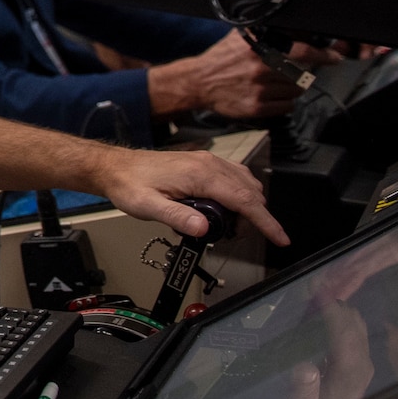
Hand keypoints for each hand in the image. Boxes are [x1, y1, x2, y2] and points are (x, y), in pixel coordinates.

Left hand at [92, 141, 288, 246]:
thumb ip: (176, 217)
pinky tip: (226, 208)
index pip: (244, 199)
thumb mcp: (148, 207)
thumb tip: (203, 227)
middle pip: (250, 192)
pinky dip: (240, 194)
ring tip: (228, 226)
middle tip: (234, 237)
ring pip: (246, 183)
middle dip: (254, 218)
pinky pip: (235, 177)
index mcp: (200, 174)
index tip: (280, 237)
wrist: (117, 168)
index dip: (265, 221)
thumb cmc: (130, 185)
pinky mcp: (204, 163)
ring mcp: (207, 161)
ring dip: (247, 206)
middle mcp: (208, 163)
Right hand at [150, 31, 337, 120]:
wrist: (198, 82)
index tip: (335, 56)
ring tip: (273, 84)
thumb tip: (293, 26)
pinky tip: (269, 95)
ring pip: (295, 91)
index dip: (322, 54)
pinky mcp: (257, 108)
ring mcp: (260, 90)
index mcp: (259, 49)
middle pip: (301, 74)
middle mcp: (261, 68)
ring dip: (290, 88)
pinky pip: (287, 106)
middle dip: (299, 74)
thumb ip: (264, 33)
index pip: (301, 51)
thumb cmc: (221, 59)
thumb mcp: (240, 38)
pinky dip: (283, 102)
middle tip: (287, 72)